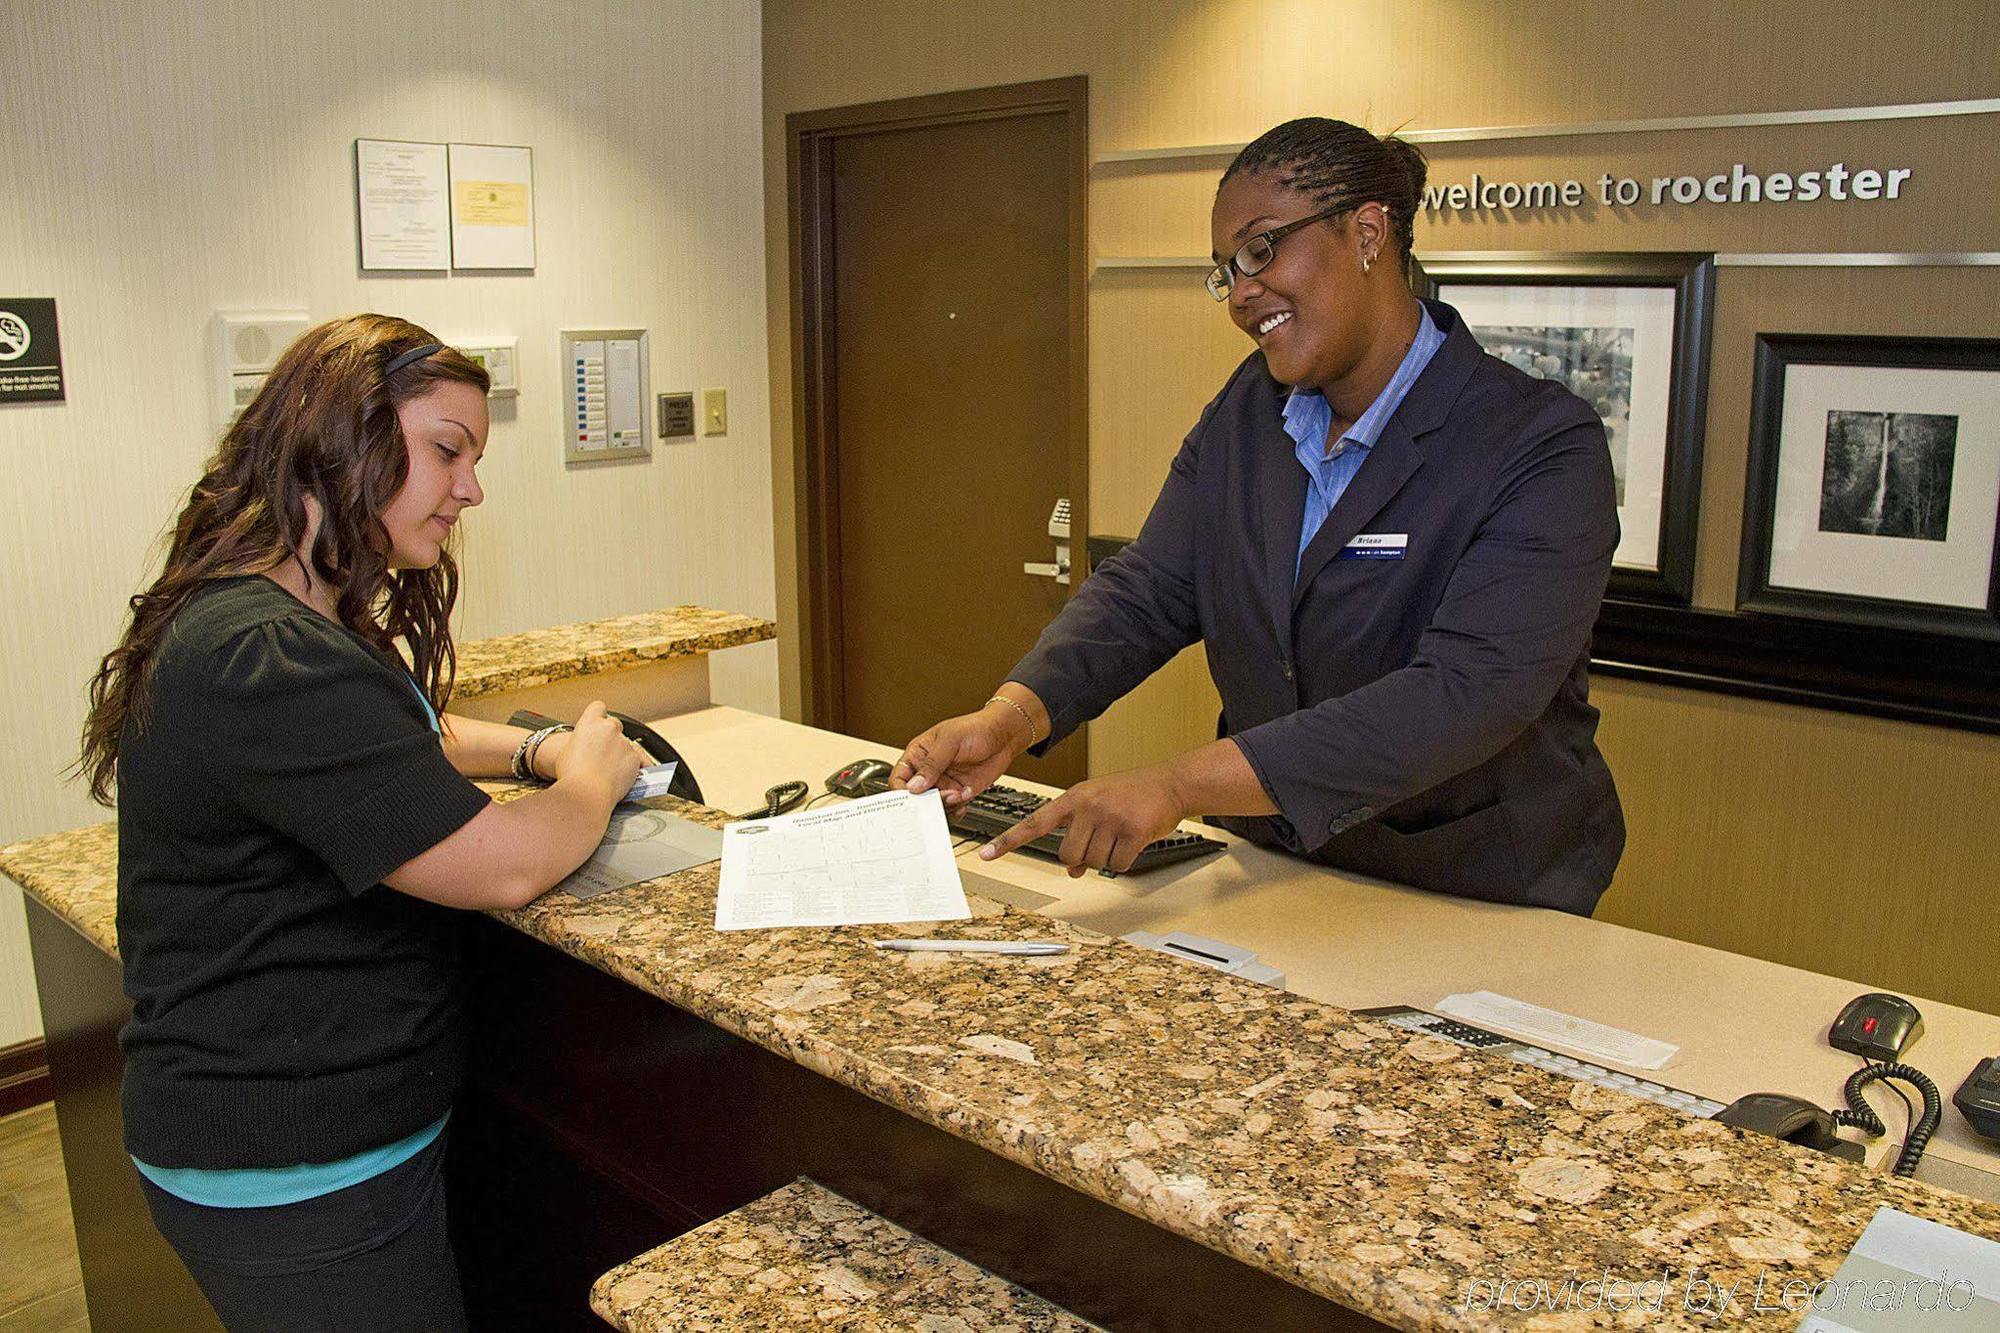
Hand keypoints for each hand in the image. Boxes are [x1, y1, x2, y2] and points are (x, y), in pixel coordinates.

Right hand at [548, 701, 642, 803]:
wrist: (586, 793)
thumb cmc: (571, 775)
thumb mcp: (567, 751)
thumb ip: (580, 742)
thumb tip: (584, 746)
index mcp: (590, 723)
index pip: (598, 707)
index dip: (599, 715)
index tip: (599, 723)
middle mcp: (609, 728)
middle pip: (614, 724)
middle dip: (611, 735)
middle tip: (603, 751)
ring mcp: (624, 742)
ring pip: (626, 743)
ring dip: (621, 752)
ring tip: (609, 770)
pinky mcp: (635, 757)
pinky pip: (637, 759)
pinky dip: (632, 765)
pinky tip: (623, 774)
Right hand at [891, 703, 1029, 808]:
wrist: (1005, 735)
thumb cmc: (976, 728)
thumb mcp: (950, 741)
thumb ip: (932, 764)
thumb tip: (914, 785)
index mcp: (918, 754)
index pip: (899, 778)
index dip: (901, 791)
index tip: (911, 799)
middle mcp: (929, 771)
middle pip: (916, 797)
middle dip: (926, 802)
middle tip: (940, 798)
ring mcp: (944, 783)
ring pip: (934, 806)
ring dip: (945, 805)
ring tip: (958, 795)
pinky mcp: (959, 792)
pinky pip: (952, 808)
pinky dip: (958, 809)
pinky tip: (965, 797)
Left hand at [978, 767, 1188, 876]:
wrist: (1170, 783)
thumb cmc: (1131, 795)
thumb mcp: (1097, 808)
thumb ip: (1078, 833)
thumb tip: (1071, 869)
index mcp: (1073, 797)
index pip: (1035, 822)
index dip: (1009, 840)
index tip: (987, 854)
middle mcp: (1088, 805)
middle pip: (1067, 854)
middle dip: (1082, 857)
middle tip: (1101, 842)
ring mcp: (1110, 817)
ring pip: (1092, 862)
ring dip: (1106, 858)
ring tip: (1120, 835)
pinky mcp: (1133, 830)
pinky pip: (1116, 865)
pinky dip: (1124, 861)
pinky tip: (1133, 842)